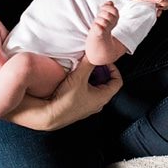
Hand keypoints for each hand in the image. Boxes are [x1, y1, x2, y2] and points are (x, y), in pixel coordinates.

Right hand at [7, 55, 121, 130]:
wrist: (50, 115)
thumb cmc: (66, 101)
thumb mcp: (79, 77)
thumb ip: (88, 63)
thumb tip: (93, 51)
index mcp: (103, 97)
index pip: (117, 81)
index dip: (113, 69)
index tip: (104, 62)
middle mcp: (98, 104)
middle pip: (106, 84)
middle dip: (100, 72)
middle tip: (92, 64)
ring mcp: (88, 107)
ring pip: (95, 89)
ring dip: (91, 78)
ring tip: (82, 71)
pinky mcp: (79, 108)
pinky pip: (86, 94)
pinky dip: (83, 85)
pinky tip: (74, 81)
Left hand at [93, 2, 117, 31]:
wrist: (99, 33)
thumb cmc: (103, 21)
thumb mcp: (106, 12)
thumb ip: (108, 6)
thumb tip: (110, 2)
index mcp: (116, 17)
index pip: (114, 10)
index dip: (107, 7)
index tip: (102, 8)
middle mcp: (113, 23)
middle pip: (108, 15)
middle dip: (101, 13)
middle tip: (99, 16)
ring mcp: (108, 28)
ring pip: (103, 21)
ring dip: (97, 20)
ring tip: (97, 21)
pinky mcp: (101, 33)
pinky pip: (98, 27)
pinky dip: (95, 25)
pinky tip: (96, 26)